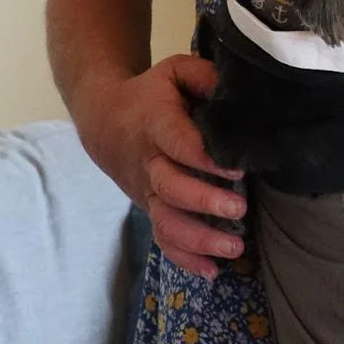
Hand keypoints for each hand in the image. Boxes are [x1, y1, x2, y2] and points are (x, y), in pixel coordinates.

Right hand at [79, 54, 245, 280]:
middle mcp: (148, 162)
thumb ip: (206, 77)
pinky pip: (161, 238)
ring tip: (235, 248)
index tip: (236, 167)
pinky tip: (212, 271)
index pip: (177, 142)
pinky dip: (184, 258)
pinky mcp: (148, 207)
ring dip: (199, 239)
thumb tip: (238, 94)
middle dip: (204, 202)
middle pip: (170, 188)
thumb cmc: (151, 94)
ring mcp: (146, 190)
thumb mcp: (175, 72)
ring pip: (165, 221)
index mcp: (156, 124)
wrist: (104, 118)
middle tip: (239, 209)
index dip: (203, 157)